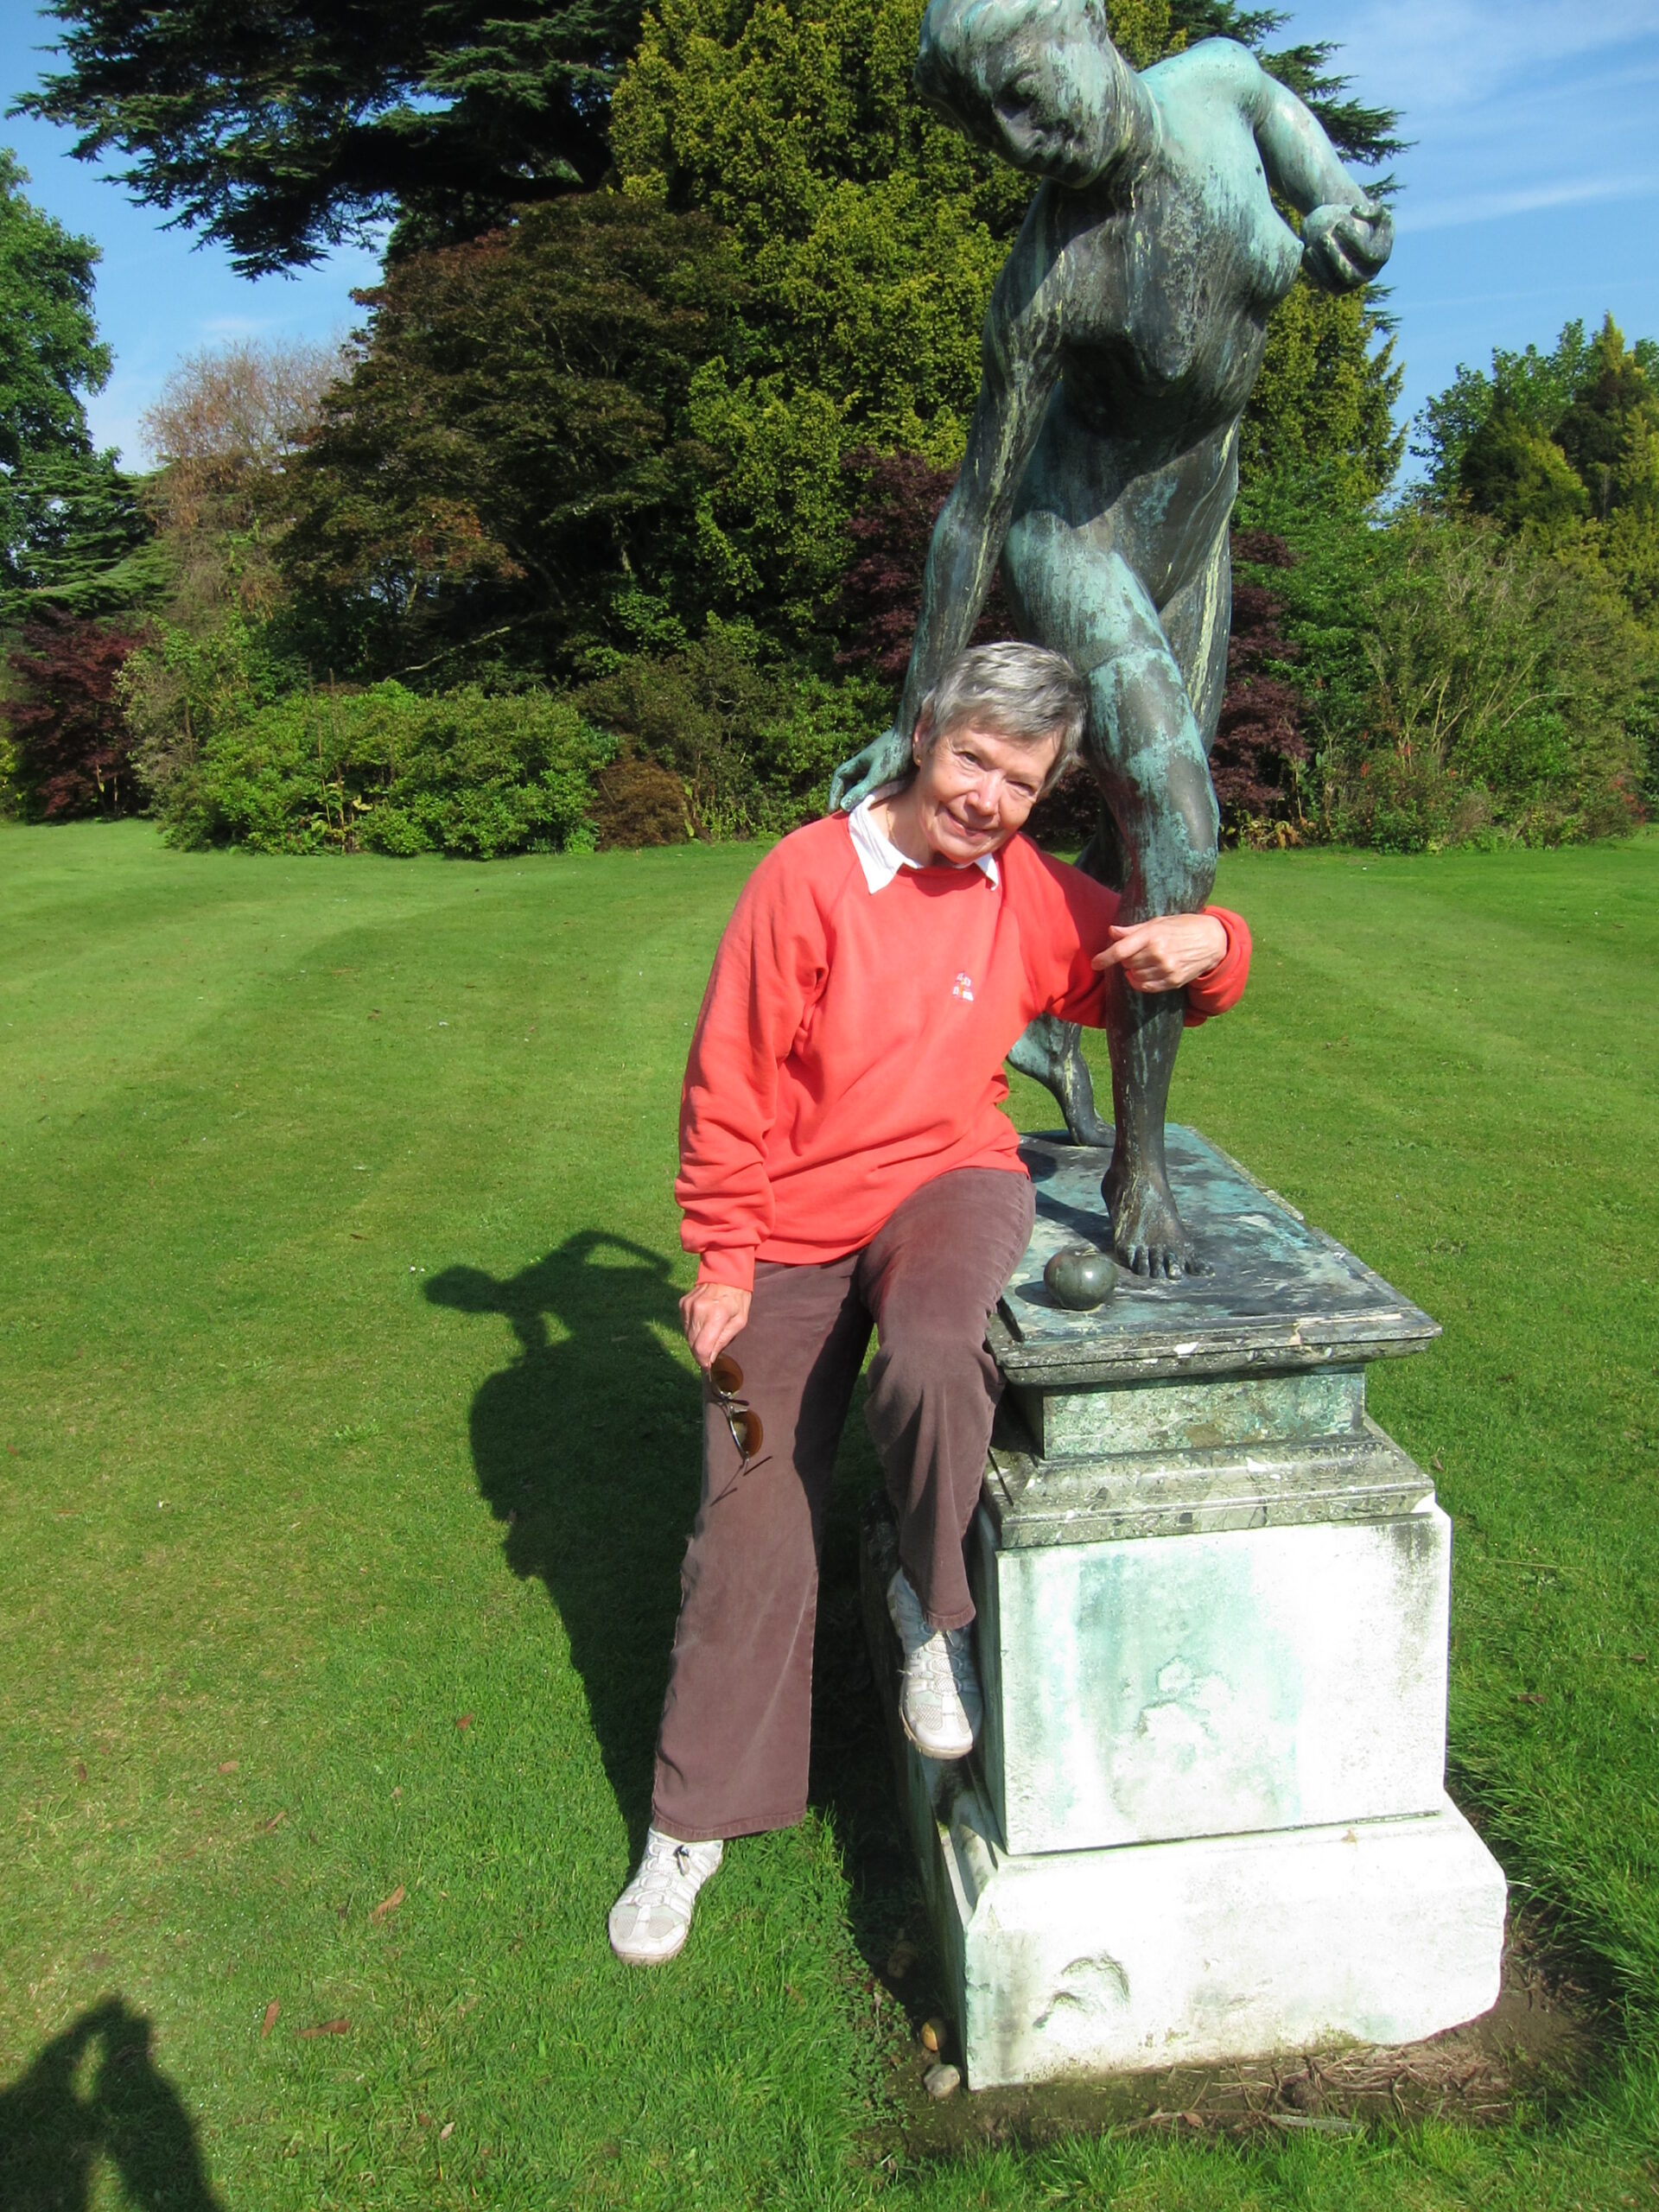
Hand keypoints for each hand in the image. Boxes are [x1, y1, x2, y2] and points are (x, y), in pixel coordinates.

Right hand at [680, 1281, 751, 1370]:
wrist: (725, 1272)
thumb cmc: (737, 1298)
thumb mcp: (739, 1321)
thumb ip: (723, 1340)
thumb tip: (710, 1359)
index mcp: (716, 1316)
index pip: (701, 1348)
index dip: (703, 1361)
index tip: (707, 1365)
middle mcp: (698, 1311)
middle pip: (692, 1344)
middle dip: (700, 1352)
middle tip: (711, 1349)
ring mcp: (688, 1307)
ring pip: (687, 1335)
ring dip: (696, 1340)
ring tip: (709, 1331)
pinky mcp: (682, 1304)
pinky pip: (684, 1325)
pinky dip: (692, 1329)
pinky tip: (703, 1321)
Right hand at [828, 725, 911, 812]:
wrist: (915, 736)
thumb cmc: (895, 754)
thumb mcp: (877, 776)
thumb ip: (861, 790)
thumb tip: (843, 806)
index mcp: (858, 763)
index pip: (839, 777)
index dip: (834, 793)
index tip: (832, 809)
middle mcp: (865, 762)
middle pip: (849, 780)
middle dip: (845, 795)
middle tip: (845, 812)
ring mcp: (877, 763)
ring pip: (862, 780)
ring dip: (859, 793)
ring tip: (860, 809)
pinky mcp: (889, 765)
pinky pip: (875, 780)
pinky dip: (873, 790)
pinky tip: (879, 799)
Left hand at [1093, 914, 1226, 993]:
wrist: (1211, 940)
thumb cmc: (1182, 927)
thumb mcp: (1158, 922)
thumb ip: (1133, 930)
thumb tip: (1111, 931)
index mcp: (1152, 935)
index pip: (1121, 950)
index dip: (1105, 958)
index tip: (1095, 963)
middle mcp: (1158, 953)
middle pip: (1126, 964)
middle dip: (1125, 959)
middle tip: (1135, 952)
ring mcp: (1166, 969)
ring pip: (1134, 976)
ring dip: (1132, 970)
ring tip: (1142, 961)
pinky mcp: (1173, 981)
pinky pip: (1146, 987)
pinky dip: (1139, 982)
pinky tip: (1143, 973)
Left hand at [1302, 197, 1392, 290]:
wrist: (1355, 233)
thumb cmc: (1365, 218)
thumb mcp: (1375, 209)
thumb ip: (1372, 208)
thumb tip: (1356, 211)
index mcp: (1381, 257)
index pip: (1367, 253)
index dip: (1353, 240)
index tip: (1339, 224)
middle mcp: (1368, 275)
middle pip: (1350, 273)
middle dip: (1335, 257)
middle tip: (1323, 237)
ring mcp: (1352, 284)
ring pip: (1334, 282)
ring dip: (1320, 266)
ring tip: (1311, 247)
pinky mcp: (1336, 287)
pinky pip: (1322, 282)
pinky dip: (1313, 269)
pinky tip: (1306, 252)